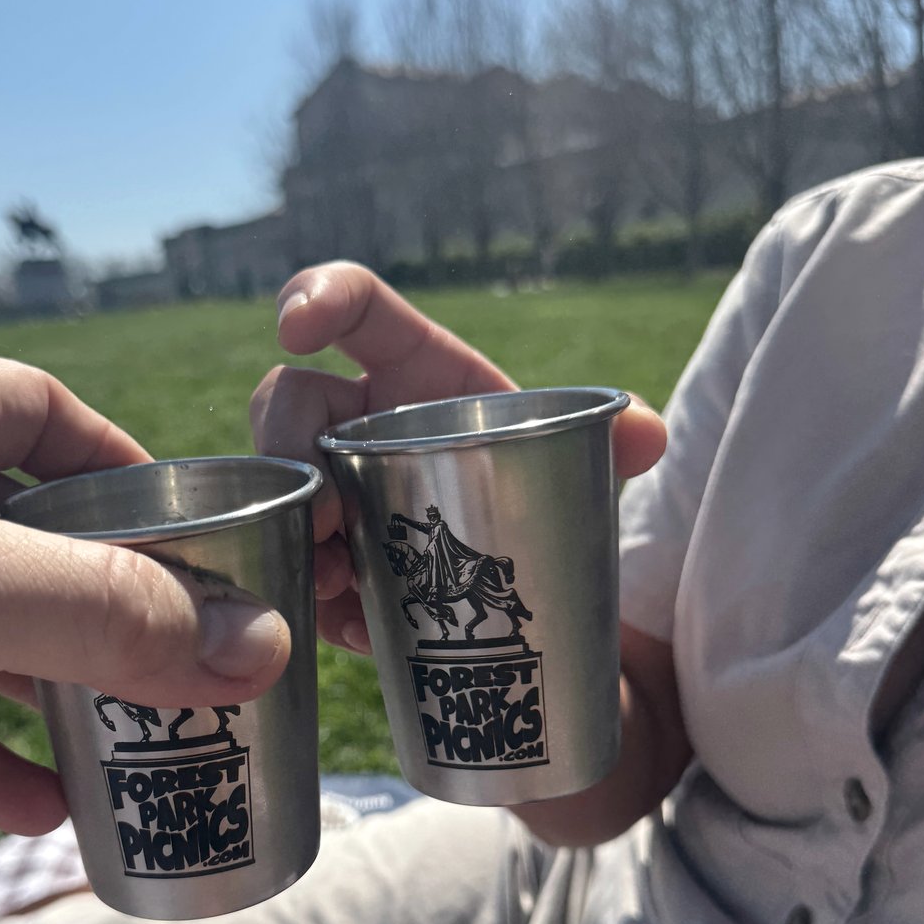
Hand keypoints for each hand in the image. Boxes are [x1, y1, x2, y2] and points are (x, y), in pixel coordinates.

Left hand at [0, 352, 288, 831]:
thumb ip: (104, 615)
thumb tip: (260, 650)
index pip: (41, 411)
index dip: (126, 464)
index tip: (195, 530)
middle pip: (20, 529)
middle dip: (100, 597)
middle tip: (180, 654)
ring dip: (46, 688)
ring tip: (128, 738)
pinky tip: (36, 811)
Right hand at [250, 262, 667, 653]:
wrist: (524, 573)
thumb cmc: (535, 481)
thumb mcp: (573, 459)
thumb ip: (613, 439)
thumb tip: (645, 434)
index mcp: (411, 368)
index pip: (354, 306)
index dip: (316, 295)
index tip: (294, 327)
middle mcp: (355, 418)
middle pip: (287, 403)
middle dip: (288, 449)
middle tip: (327, 516)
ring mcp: (330, 485)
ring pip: (278, 488)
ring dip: (295, 531)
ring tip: (336, 582)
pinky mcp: (327, 553)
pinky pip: (297, 565)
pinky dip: (320, 598)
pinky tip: (353, 628)